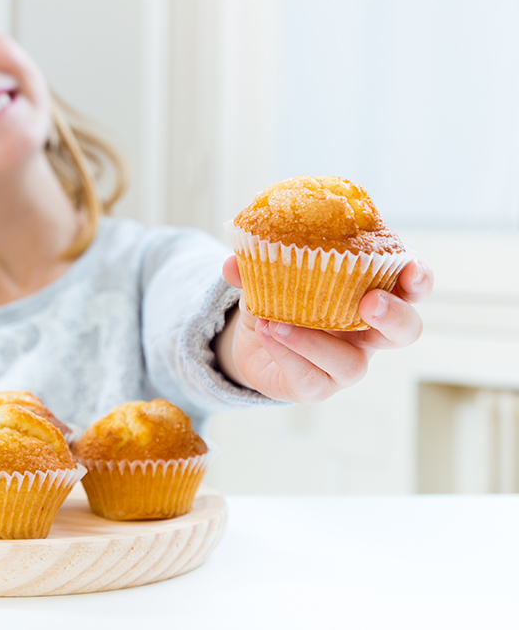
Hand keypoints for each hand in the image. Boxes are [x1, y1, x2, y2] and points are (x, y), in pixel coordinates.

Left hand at [218, 256, 433, 402]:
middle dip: (394, 316)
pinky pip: (311, 378)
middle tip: (370, 301)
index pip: (410, 287)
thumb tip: (233, 263)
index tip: (411, 266)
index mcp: (369, 295)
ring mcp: (345, 365)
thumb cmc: (280, 299)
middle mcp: (367, 334)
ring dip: (315, 341)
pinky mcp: (317, 387)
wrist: (254, 340)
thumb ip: (256, 264)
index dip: (418, 278)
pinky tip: (267, 334)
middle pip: (405, 332)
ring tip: (277, 323)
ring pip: (352, 364)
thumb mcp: (269, 274)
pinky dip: (288, 354)